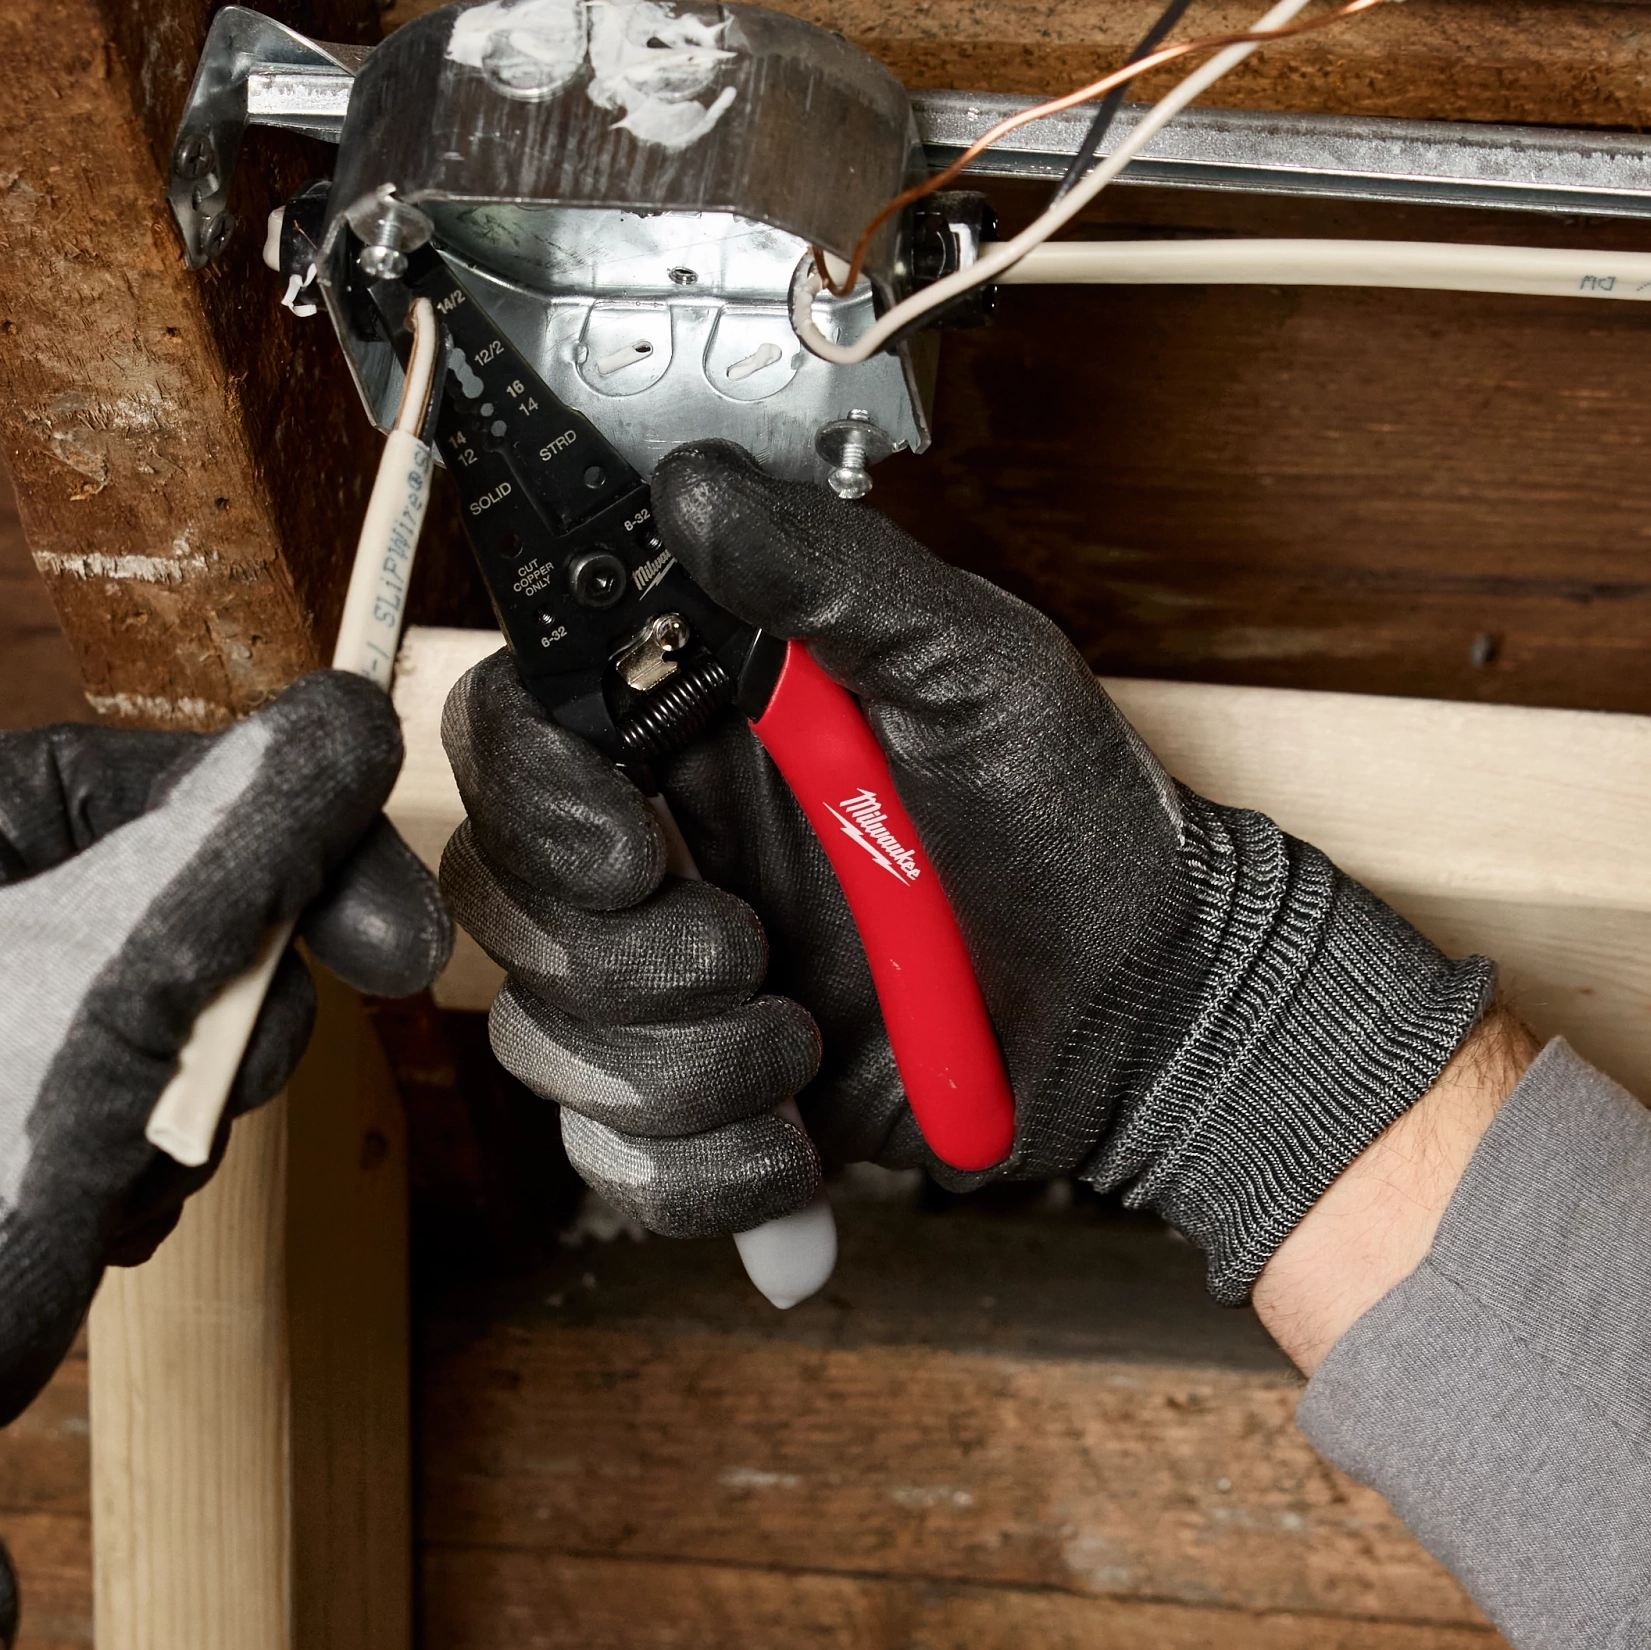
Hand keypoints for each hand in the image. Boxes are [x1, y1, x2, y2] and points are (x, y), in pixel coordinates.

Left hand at [0, 678, 445, 1649]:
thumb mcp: (106, 972)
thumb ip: (239, 837)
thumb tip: (343, 719)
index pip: (157, 781)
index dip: (291, 854)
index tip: (390, 932)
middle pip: (171, 902)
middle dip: (217, 1015)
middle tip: (226, 1076)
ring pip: (162, 1012)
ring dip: (181, 1100)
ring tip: (124, 1161)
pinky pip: (122, 1099)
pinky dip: (138, 1159)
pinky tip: (94, 1207)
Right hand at [440, 445, 1491, 1300]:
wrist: (1148, 1013)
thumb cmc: (1074, 823)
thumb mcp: (973, 665)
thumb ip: (829, 574)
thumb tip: (693, 482)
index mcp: (697, 724)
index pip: (513, 731)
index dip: (536, 798)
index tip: (634, 850)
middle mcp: (663, 845)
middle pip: (502, 896)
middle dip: (617, 953)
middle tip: (746, 950)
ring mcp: (673, 979)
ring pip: (543, 1035)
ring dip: (675, 1062)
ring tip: (802, 1038)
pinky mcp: (707, 1100)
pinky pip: (615, 1160)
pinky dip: (704, 1166)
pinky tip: (798, 1134)